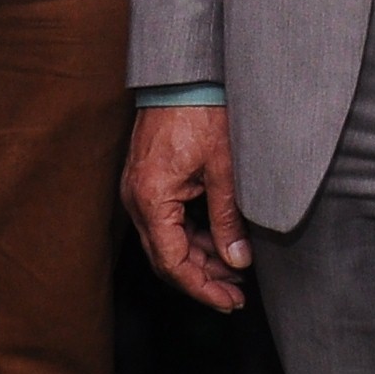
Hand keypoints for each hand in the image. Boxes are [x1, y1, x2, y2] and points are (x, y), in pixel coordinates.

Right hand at [124, 105, 249, 311]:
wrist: (183, 72)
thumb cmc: (203, 110)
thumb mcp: (224, 168)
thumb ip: (228, 218)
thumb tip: (238, 260)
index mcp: (151, 199)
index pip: (172, 263)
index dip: (202, 288)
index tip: (230, 301)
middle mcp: (137, 199)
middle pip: (166, 258)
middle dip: (203, 279)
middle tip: (237, 293)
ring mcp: (139, 190)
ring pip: (166, 241)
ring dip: (199, 259)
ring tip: (236, 268)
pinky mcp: (147, 181)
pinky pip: (166, 221)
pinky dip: (192, 236)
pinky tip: (219, 242)